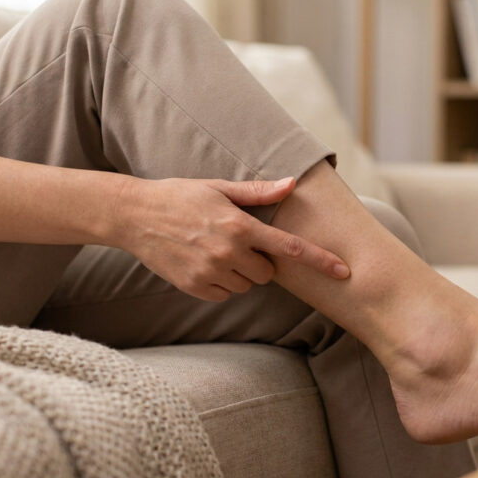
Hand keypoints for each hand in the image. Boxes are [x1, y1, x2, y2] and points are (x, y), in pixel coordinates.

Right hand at [112, 176, 349, 301]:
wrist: (134, 215)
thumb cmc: (181, 196)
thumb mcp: (220, 188)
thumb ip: (259, 192)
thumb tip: (293, 184)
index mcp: (239, 225)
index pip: (289, 248)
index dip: (320, 260)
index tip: (343, 270)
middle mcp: (228, 251)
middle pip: (267, 272)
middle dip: (259, 260)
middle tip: (236, 242)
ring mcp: (210, 271)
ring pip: (247, 285)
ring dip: (240, 273)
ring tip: (214, 250)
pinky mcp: (194, 286)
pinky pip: (224, 294)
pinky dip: (220, 283)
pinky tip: (202, 263)